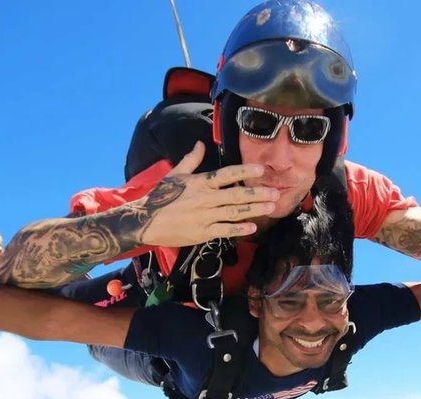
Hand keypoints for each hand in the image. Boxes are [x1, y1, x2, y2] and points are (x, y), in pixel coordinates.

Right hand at [138, 141, 280, 246]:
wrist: (146, 221)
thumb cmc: (161, 196)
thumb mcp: (175, 174)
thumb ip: (191, 159)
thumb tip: (200, 143)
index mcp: (200, 183)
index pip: (226, 175)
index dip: (244, 172)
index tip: (260, 170)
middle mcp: (205, 199)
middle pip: (236, 195)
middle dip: (257, 194)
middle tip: (275, 193)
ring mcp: (204, 217)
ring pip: (234, 212)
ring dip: (254, 210)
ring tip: (270, 207)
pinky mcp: (202, 233)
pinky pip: (224, 230)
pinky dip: (238, 229)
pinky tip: (252, 227)